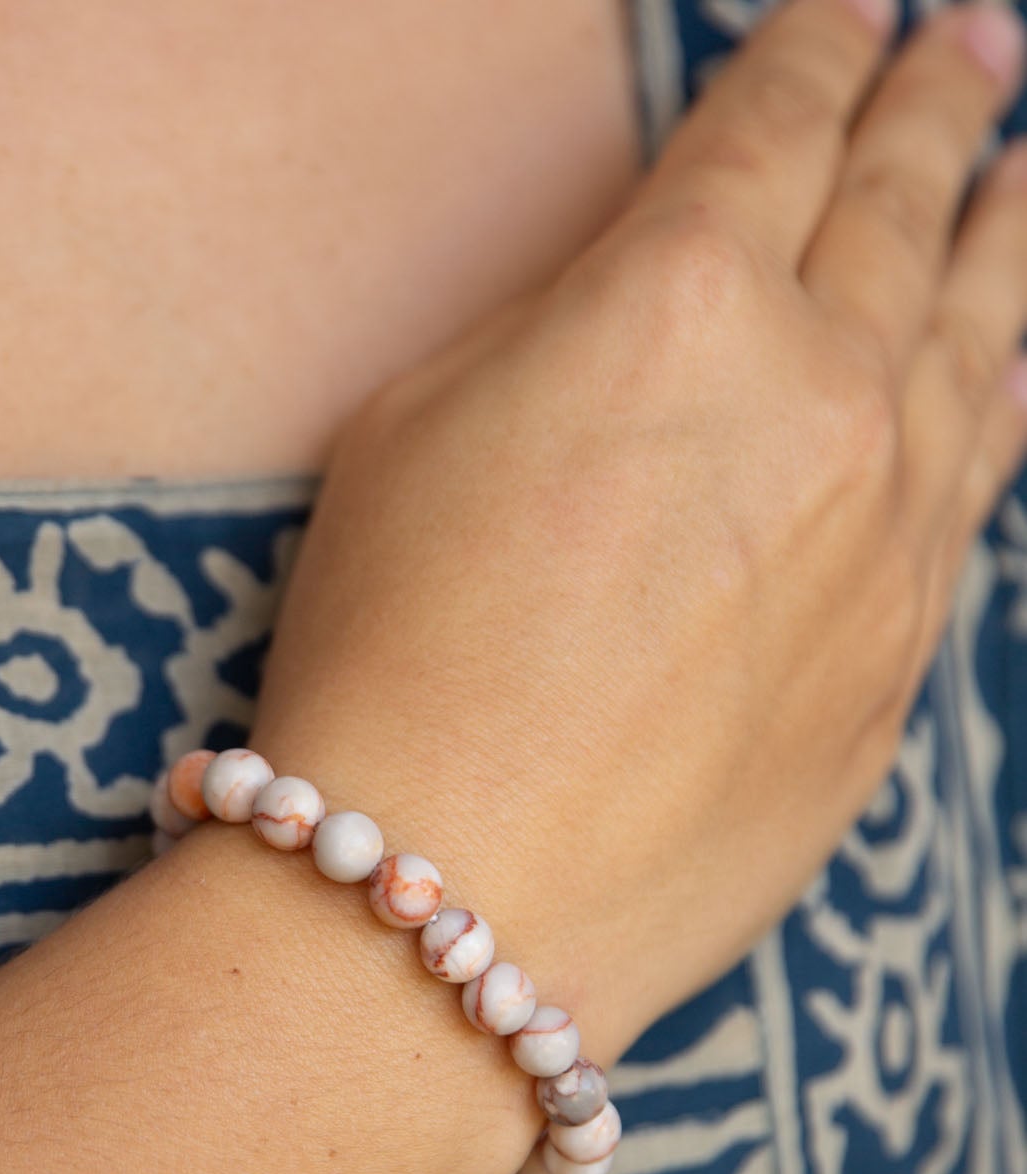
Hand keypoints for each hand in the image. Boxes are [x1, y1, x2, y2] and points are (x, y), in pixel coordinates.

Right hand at [244, 0, 1026, 1071]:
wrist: (461, 901)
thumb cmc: (392, 666)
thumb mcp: (414, 429)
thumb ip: (560, 331)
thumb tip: (646, 303)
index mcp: (678, 297)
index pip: (775, 125)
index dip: (816, 49)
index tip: (848, 13)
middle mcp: (819, 392)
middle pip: (903, 209)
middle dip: (939, 108)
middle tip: (976, 45)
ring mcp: (885, 533)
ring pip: (977, 340)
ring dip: (1007, 237)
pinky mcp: (902, 659)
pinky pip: (973, 489)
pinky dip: (999, 400)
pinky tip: (1009, 365)